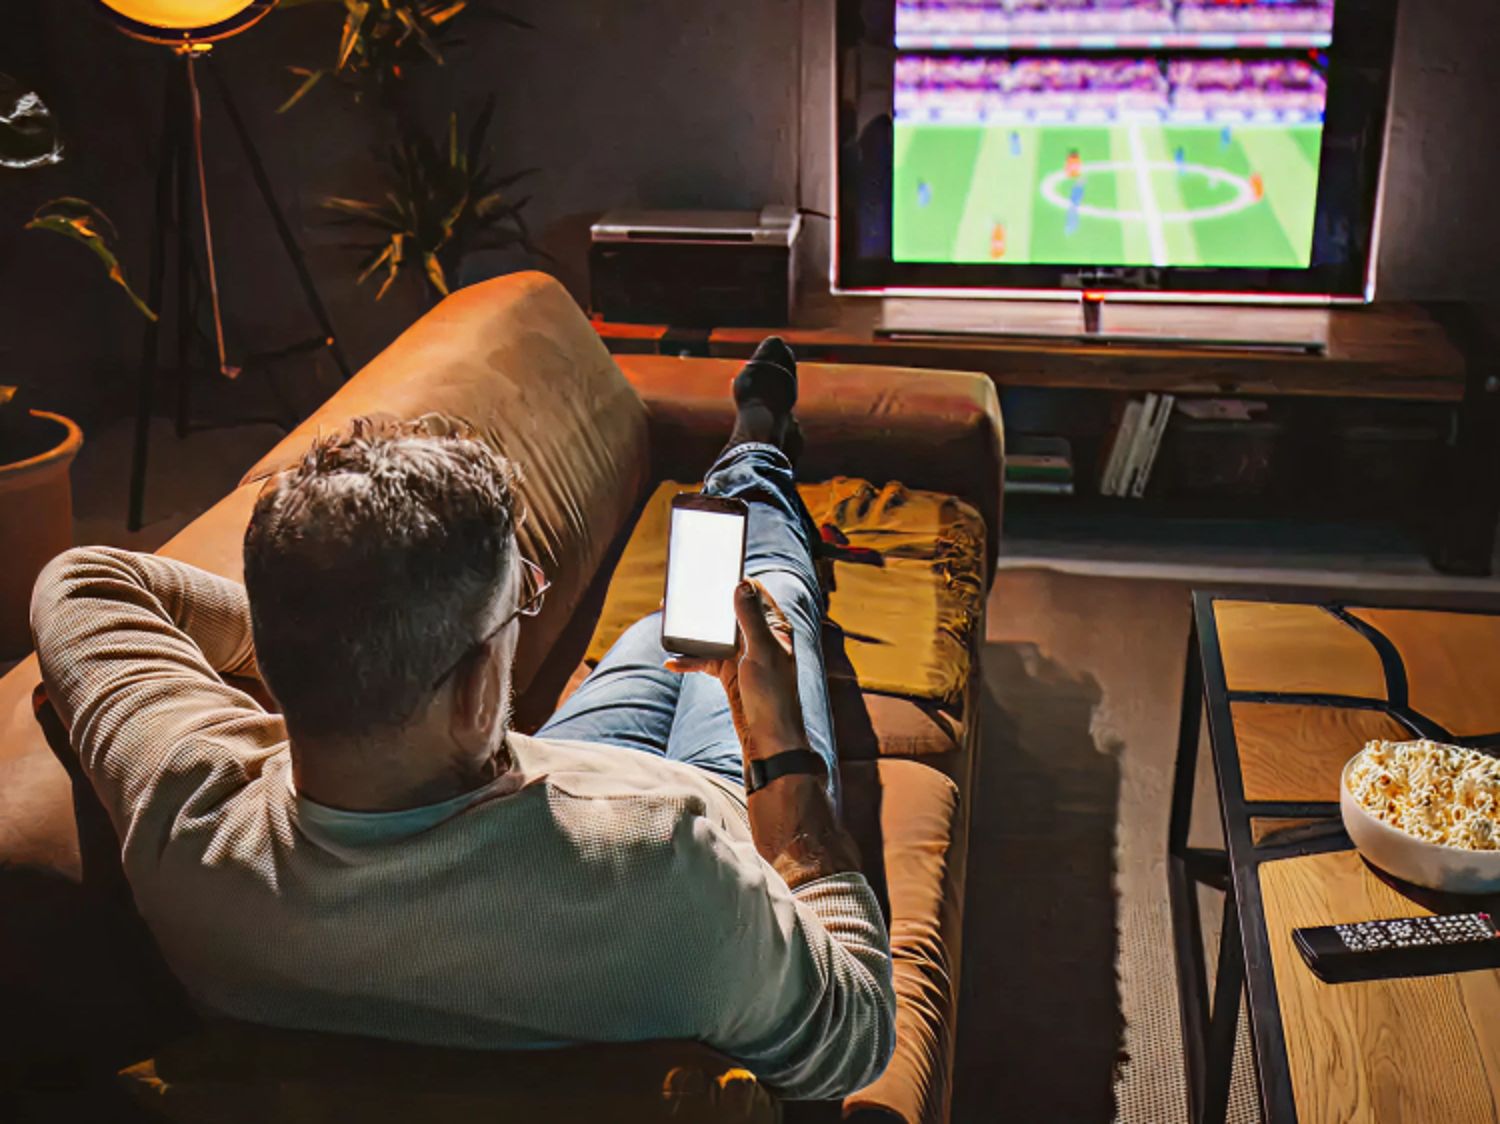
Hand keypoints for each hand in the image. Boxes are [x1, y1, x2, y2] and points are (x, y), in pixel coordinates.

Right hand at [665, 579, 806, 762]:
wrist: (769, 739)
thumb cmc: (775, 696)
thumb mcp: (762, 653)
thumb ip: (750, 619)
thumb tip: (740, 584)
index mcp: (774, 626)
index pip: (753, 592)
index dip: (733, 580)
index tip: (711, 570)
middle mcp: (758, 636)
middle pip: (727, 611)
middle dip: (704, 605)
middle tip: (680, 598)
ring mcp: (742, 654)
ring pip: (712, 635)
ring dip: (692, 633)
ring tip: (669, 627)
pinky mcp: (728, 672)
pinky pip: (704, 659)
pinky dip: (689, 660)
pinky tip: (672, 663)